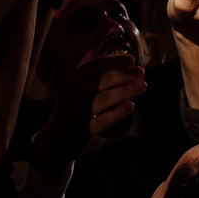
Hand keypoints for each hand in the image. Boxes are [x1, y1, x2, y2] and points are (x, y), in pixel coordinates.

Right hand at [32, 53, 145, 173]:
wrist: (56, 140)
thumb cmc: (72, 109)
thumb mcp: (75, 88)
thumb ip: (91, 74)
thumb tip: (116, 57)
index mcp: (71, 80)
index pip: (94, 66)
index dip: (114, 61)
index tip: (132, 60)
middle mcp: (71, 94)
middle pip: (101, 81)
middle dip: (123, 75)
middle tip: (142, 72)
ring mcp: (76, 112)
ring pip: (103, 99)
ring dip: (125, 90)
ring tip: (142, 85)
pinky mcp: (82, 130)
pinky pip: (102, 120)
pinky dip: (117, 113)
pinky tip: (131, 106)